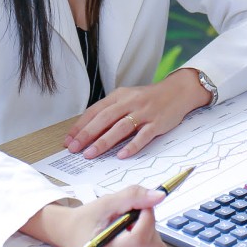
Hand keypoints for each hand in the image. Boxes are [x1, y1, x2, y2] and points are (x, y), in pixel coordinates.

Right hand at [23, 186, 166, 246]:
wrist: (73, 234)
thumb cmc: (87, 220)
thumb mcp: (106, 203)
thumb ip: (133, 197)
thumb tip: (159, 197)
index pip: (140, 240)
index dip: (147, 218)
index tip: (142, 205)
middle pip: (151, 246)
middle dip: (148, 224)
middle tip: (133, 216)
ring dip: (150, 233)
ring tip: (130, 228)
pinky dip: (149, 243)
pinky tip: (132, 238)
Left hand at [64, 68, 210, 159]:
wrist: (178, 91)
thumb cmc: (149, 98)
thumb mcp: (128, 98)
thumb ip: (112, 112)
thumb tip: (90, 130)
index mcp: (119, 95)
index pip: (95, 111)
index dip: (80, 126)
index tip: (68, 140)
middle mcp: (130, 102)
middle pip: (104, 119)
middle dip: (87, 135)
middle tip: (74, 149)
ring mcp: (144, 112)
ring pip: (121, 127)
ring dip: (104, 142)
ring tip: (90, 154)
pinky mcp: (157, 123)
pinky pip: (143, 135)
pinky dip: (132, 146)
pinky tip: (122, 156)